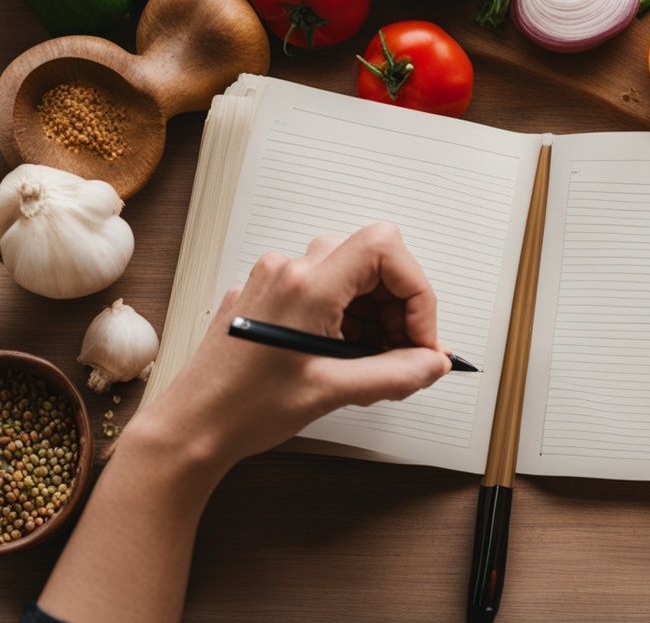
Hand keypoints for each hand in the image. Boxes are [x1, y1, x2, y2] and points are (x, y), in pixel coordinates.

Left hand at [129, 222, 450, 474]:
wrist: (190, 427)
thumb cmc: (242, 409)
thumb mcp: (333, 392)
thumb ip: (395, 373)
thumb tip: (433, 362)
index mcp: (305, 286)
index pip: (385, 248)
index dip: (416, 290)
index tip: (420, 335)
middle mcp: (288, 270)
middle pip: (374, 259)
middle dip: (399, 307)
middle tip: (403, 353)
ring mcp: (274, 279)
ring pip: (352, 274)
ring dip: (376, 315)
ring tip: (370, 362)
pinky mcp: (268, 294)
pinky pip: (326, 288)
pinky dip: (349, 318)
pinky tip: (344, 358)